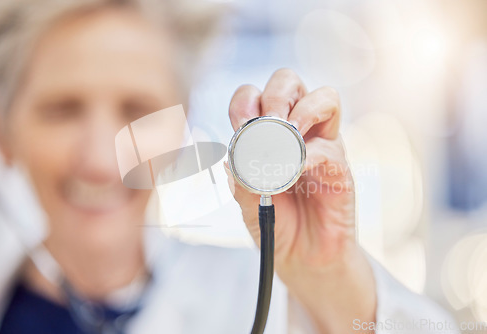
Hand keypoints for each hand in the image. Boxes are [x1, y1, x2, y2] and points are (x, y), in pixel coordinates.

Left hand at [226, 69, 375, 332]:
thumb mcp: (246, 199)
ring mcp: (322, 145)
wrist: (301, 258)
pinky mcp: (340, 169)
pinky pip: (327, 148)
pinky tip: (291, 174)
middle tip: (265, 125)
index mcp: (270, 134)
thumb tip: (238, 149)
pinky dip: (305, 157)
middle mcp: (299, 131)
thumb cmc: (274, 223)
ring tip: (285, 138)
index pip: (257, 95)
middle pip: (291, 81)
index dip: (245, 101)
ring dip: (300, 111)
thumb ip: (241, 174)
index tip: (239, 125)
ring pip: (324, 98)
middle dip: (274, 95)